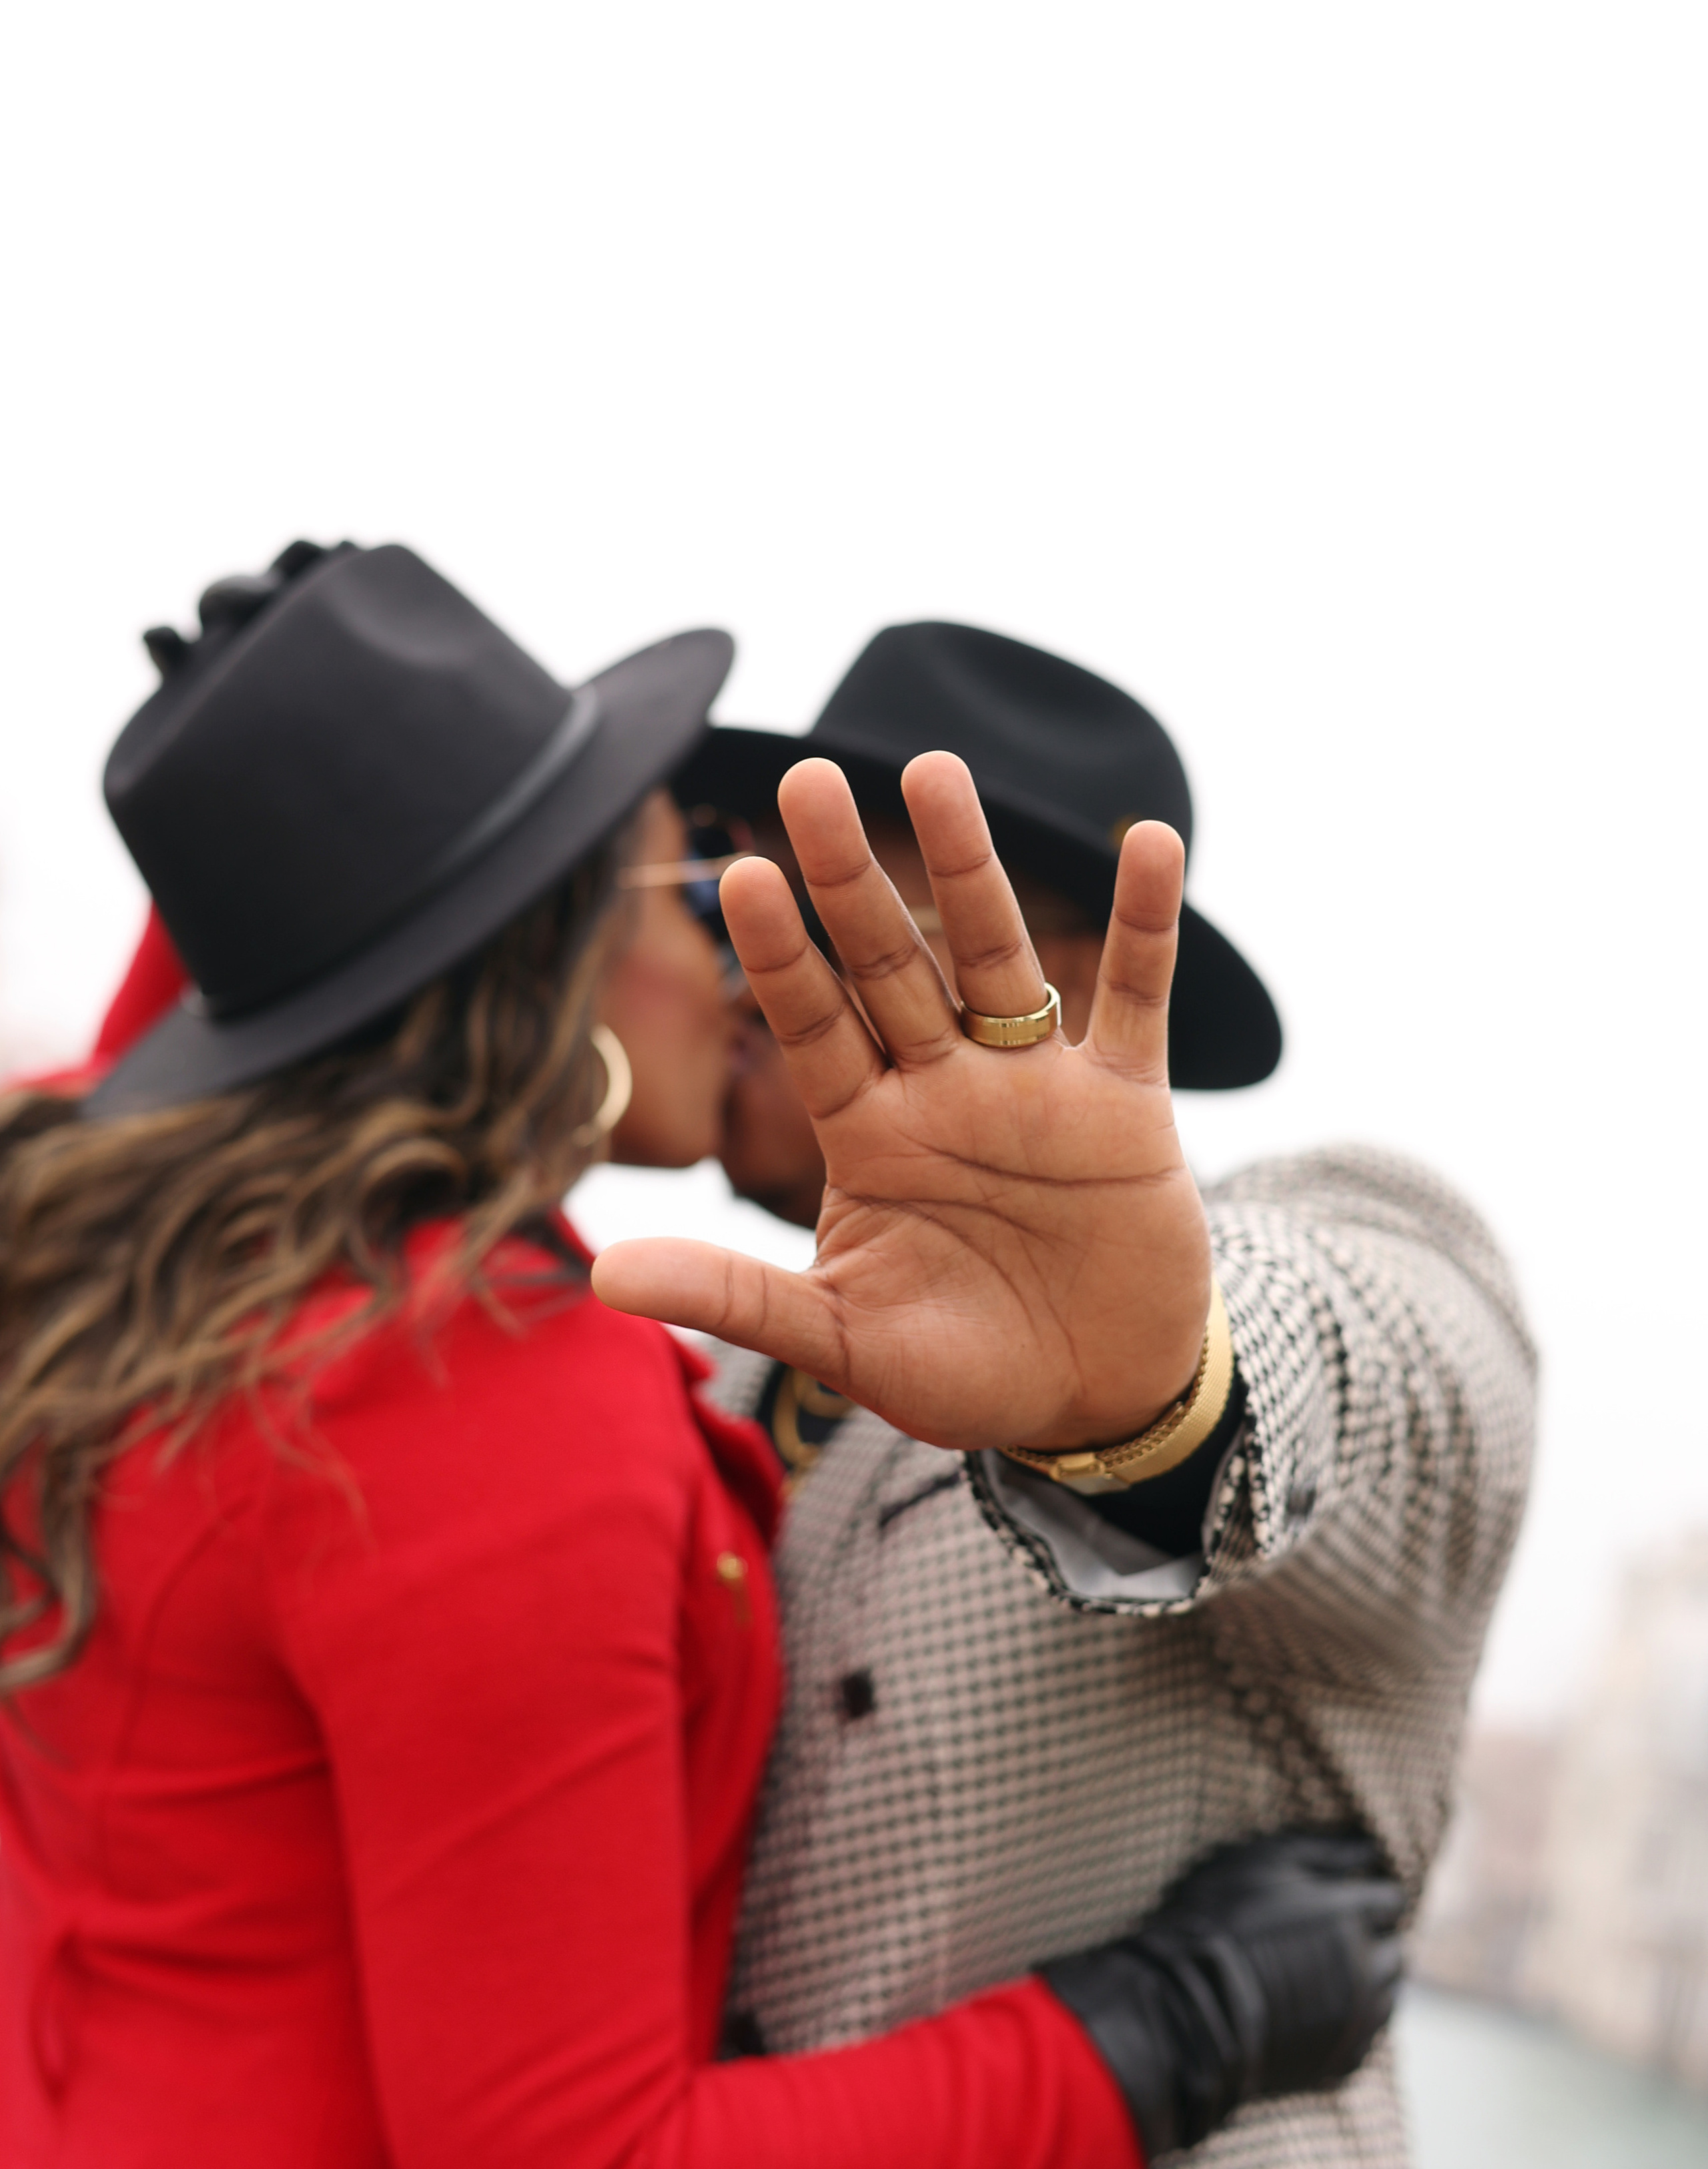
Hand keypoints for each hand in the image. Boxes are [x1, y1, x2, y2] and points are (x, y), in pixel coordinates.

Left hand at [591, 752, 1211, 1453]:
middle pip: (887, 965)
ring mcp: (1033, 1087)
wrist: (1096, 1398)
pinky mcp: (1126, 1105)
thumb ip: (737, 1295)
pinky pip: (1137, 997)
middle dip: (848, 880)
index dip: (778, 956)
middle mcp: (942, 1089)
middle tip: (805, 779)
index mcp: (867, 1135)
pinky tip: (1146, 841)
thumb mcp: (844, 1342)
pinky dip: (1145, 925)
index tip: (739, 875)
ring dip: (967, 867)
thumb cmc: (965, 1372)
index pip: (811, 1026)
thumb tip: (604, 1278)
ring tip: (934, 769)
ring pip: (993, 956)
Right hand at [1037, 1831, 1406, 2161]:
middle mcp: (1366, 1968)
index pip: (1390, 1899)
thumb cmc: (1216, 1920)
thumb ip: (1324, 1851)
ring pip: (1386, 1996)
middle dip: (1372, 1940)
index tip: (1343, 1898)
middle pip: (1395, 1950)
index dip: (1367, 1894)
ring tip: (1319, 1975)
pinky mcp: (1340, 2062)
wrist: (1183, 2007)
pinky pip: (1363, 2038)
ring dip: (1366, 1983)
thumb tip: (1372, 1849)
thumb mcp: (1261, 1861)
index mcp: (1350, 1914)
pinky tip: (1308, 2011)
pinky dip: (1347, 2024)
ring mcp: (1356, 2022)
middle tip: (1330, 1937)